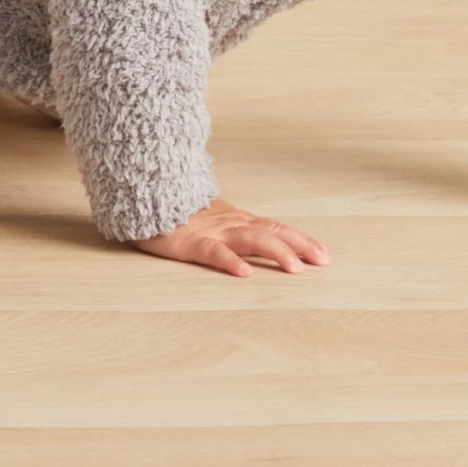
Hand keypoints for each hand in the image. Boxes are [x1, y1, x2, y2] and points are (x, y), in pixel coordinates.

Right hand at [131, 195, 331, 276]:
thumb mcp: (210, 218)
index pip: (275, 228)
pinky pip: (212, 252)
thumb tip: (256, 236)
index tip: (324, 253)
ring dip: (275, 252)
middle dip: (299, 245)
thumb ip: (231, 226)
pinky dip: (230, 261)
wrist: (143, 192)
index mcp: (236, 220)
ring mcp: (211, 232)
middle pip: (272, 232)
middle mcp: (230, 224)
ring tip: (295, 268)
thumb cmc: (175, 209)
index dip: (299, 239)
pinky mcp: (189, 243)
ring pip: (250, 240)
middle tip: (323, 260)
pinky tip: (244, 273)